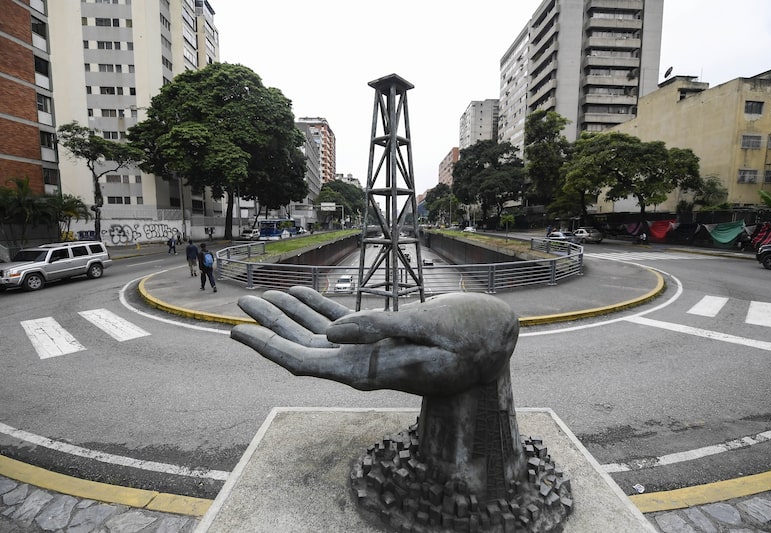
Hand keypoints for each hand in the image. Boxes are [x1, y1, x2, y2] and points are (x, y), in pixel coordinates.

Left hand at [231, 286, 518, 395]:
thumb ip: (380, 331)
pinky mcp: (379, 338)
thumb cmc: (470, 338)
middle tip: (242, 302)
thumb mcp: (429, 331)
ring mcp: (369, 352)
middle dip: (270, 326)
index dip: (268, 346)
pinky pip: (339, 324)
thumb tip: (333, 333)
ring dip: (288, 315)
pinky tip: (300, 292)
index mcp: (367, 369)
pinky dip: (317, 308)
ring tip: (260, 295)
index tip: (236, 330)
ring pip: (316, 334)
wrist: (496, 345)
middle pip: (302, 347)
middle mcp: (360, 364)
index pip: (303, 362)